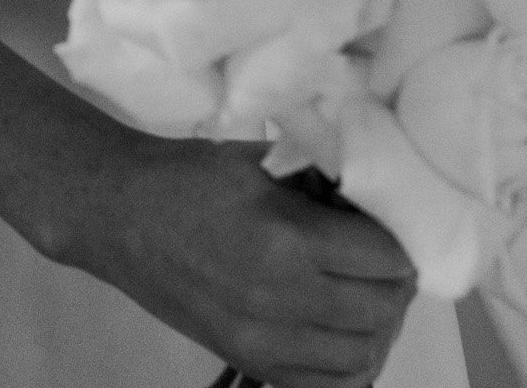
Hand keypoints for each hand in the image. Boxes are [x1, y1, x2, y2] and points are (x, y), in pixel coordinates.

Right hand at [55, 131, 416, 387]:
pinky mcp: (248, 361)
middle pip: (381, 309)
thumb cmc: (194, 176)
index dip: (403, 237)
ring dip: (378, 324)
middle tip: (391, 253)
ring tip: (371, 289)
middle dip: (398, 280)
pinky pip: (325, 386)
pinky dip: (349, 362)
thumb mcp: (266, 160)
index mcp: (289, 240)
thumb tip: (378, 192)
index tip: (399, 219)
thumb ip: (324, 179)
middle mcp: (282, 300)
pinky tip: (345, 328)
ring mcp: (264, 342)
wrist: (123, 217)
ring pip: (361, 356)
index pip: (386, 257)